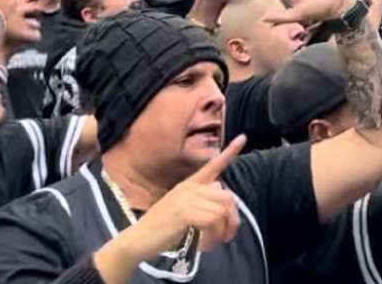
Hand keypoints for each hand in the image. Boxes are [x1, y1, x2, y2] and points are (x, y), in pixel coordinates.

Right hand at [119, 135, 245, 259]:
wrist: (138, 240)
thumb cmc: (162, 228)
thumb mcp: (184, 210)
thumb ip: (203, 200)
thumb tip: (221, 191)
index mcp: (190, 185)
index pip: (213, 166)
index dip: (230, 152)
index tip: (243, 137)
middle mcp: (189, 188)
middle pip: (228, 197)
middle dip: (232, 220)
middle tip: (226, 237)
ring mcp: (185, 198)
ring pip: (222, 211)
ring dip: (221, 232)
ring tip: (211, 244)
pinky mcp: (184, 211)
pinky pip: (213, 220)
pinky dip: (213, 236)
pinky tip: (205, 244)